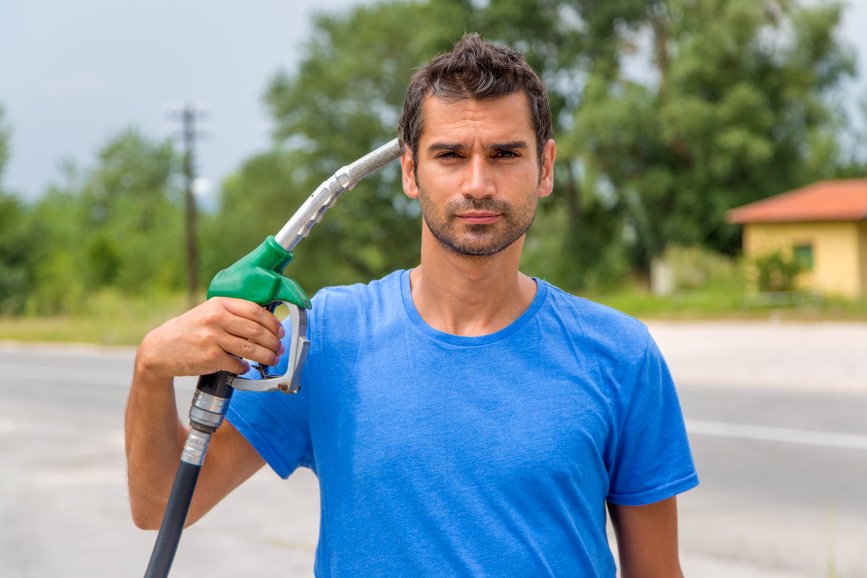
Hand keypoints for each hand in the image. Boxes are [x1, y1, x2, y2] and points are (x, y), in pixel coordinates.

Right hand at [136, 297, 284, 379]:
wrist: (160, 349)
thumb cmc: (189, 331)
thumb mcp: (207, 313)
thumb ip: (231, 315)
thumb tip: (264, 325)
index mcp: (219, 304)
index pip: (254, 310)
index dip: (272, 322)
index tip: (280, 331)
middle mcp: (216, 319)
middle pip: (256, 330)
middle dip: (273, 342)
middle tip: (280, 348)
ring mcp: (212, 338)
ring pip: (250, 349)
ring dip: (266, 356)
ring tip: (272, 359)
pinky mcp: (210, 358)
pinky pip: (236, 364)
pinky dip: (244, 367)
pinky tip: (246, 368)